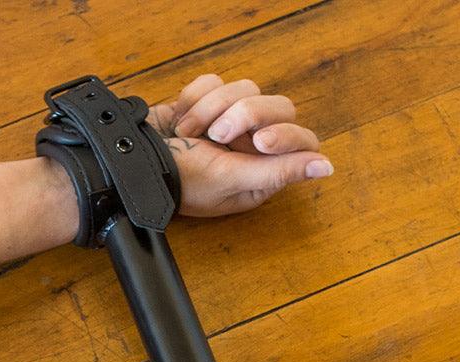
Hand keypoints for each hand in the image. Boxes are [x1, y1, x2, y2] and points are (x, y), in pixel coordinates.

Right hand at [148, 74, 331, 216]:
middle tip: (218, 135)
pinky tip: (181, 121)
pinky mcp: (208, 102)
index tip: (260, 141)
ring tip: (189, 132)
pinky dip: (194, 98)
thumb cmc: (181, 182)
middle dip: (244, 115)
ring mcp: (231, 122)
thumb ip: (279, 172)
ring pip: (245, 89)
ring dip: (212, 109)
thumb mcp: (232, 181)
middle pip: (277, 107)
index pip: (301, 140)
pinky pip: (215, 82)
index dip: (285, 135)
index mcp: (264, 173)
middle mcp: (252, 147)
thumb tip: (325, 167)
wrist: (133, 161)